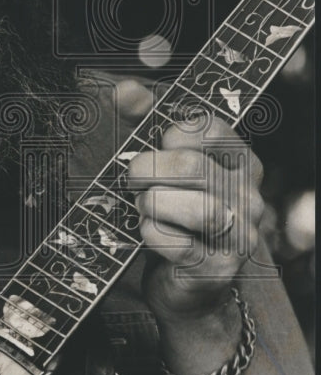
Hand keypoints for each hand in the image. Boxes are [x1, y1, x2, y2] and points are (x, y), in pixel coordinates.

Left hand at [118, 81, 264, 318]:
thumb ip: (144, 122)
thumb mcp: (160, 164)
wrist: (184, 285)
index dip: (171, 132)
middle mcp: (248, 196)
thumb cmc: (172, 215)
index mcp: (239, 160)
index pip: (209, 127)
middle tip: (132, 179)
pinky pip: (177, 243)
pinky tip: (147, 233)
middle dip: (147, 169)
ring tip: (144, 207)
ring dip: (153, 204)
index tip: (158, 145)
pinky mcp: (218, 268)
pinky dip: (151, 234)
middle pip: (192, 167)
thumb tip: (126, 89)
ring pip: (197, 208)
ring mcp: (238, 234)